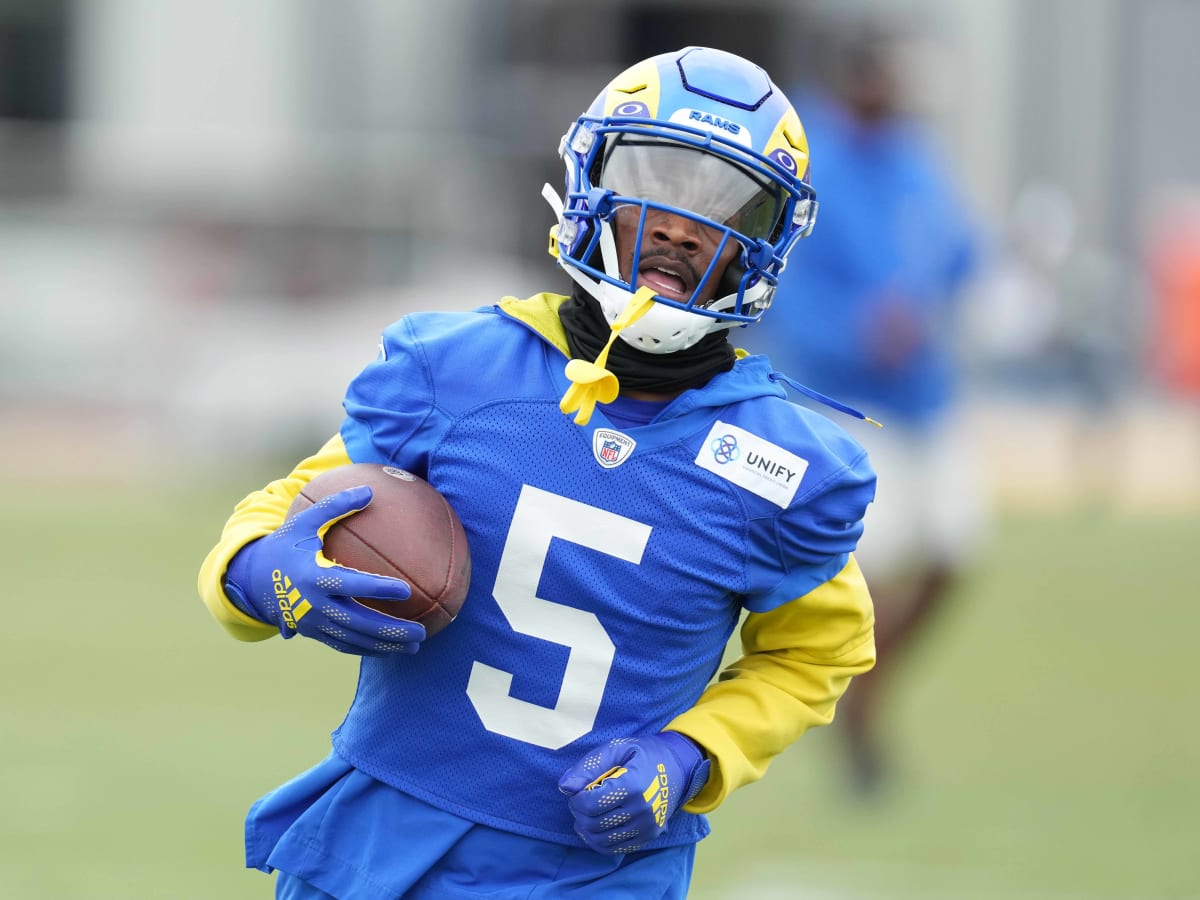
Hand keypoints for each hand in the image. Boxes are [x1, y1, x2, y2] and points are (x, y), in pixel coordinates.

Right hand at [223, 485, 424, 655]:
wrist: (251, 579)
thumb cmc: (284, 545)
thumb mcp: (304, 522)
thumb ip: (335, 506)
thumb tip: (369, 490)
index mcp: (313, 576)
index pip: (351, 584)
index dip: (378, 588)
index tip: (406, 590)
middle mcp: (314, 604)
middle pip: (357, 622)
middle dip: (391, 631)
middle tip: (421, 633)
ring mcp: (313, 622)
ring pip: (353, 639)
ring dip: (384, 646)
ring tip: (414, 648)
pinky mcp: (312, 633)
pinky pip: (343, 645)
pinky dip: (367, 649)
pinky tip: (390, 650)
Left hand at [558, 732, 710, 853]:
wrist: (678, 767)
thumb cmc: (642, 755)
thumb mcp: (616, 748)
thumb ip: (589, 766)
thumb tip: (565, 787)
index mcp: (633, 785)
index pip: (590, 804)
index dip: (576, 799)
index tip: (577, 789)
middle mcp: (642, 810)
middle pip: (594, 823)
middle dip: (579, 812)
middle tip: (580, 799)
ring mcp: (647, 826)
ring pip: (602, 840)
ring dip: (586, 828)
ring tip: (586, 813)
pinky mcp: (648, 836)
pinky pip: (615, 849)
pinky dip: (598, 841)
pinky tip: (593, 828)